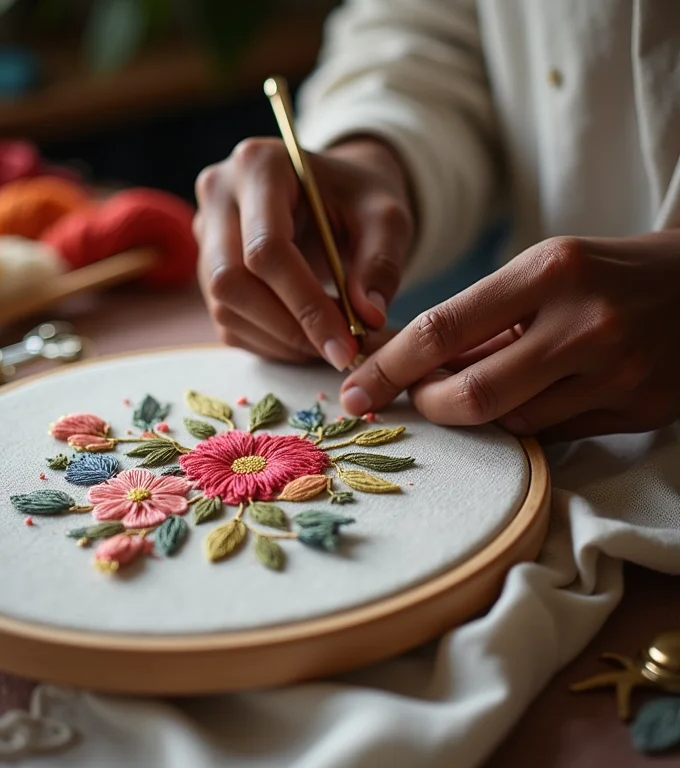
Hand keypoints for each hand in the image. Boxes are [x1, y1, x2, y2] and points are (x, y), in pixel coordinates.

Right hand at [193, 137, 413, 369]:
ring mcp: (206, 232)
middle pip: (231, 280)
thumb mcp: (387, 217)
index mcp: (259, 165)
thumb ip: (382, 262)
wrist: (334, 192)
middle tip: (338, 351)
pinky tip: (306, 338)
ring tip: (328, 342)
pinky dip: (269, 342)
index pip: (267, 249)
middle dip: (288, 328)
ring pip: (225, 307)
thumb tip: (367, 318)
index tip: (346, 345)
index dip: (305, 305)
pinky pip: (227, 321)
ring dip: (279, 340)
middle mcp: (219, 194)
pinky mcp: (208, 266)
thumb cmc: (359, 198)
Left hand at [340, 232, 679, 440]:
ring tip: (469, 391)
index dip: (389, 367)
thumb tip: (402, 362)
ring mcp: (616, 372)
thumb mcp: (542, 271)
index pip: (443, 330)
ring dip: (474, 416)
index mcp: (549, 271)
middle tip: (410, 402)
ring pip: (509, 422)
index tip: (355, 389)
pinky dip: (519, 423)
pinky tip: (520, 400)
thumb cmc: (603, 274)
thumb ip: (477, 320)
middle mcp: (583, 323)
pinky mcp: (638, 410)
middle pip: (471, 394)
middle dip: (425, 406)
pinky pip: (550, 434)